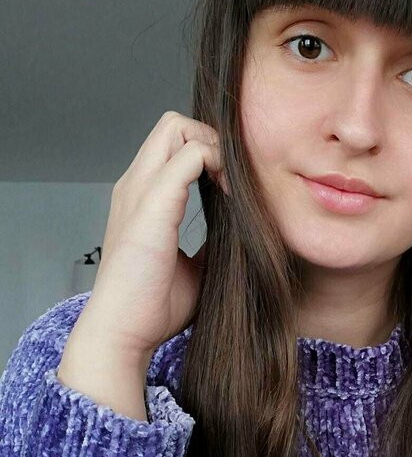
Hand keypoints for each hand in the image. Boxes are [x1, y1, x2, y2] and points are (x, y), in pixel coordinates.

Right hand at [80, 110, 225, 359]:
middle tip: (235, 181)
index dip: (210, 153)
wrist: (124, 333)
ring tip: (234, 189)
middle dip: (212, 141)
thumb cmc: (154, 306)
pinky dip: (217, 165)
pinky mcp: (151, 206)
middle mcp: (136, 185)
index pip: (173, 142)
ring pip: (178, 128)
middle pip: (173, 124)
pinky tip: (232, 198)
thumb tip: (243, 235)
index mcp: (143, 196)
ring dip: (215, 149)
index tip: (235, 189)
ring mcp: (140, 191)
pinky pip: (188, 156)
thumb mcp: (196, 266)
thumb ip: (212, 242)